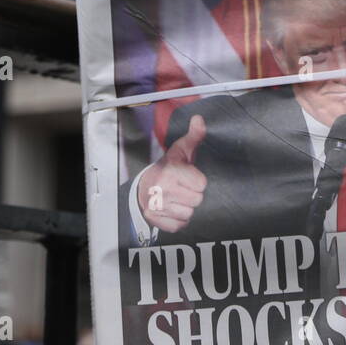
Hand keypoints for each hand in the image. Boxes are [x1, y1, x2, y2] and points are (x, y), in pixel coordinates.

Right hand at [138, 115, 206, 234]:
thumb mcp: (181, 150)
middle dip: (193, 195)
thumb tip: (199, 119)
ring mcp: (157, 206)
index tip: (189, 177)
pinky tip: (173, 208)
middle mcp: (162, 189)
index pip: (201, 184)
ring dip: (186, 207)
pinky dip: (178, 219)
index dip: (198, 181)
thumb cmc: (169, 167)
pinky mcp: (155, 219)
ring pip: (189, 214)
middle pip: (197, 200)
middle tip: (184, 188)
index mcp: (171, 171)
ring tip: (178, 198)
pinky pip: (179, 225)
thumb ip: (194, 136)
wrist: (144, 185)